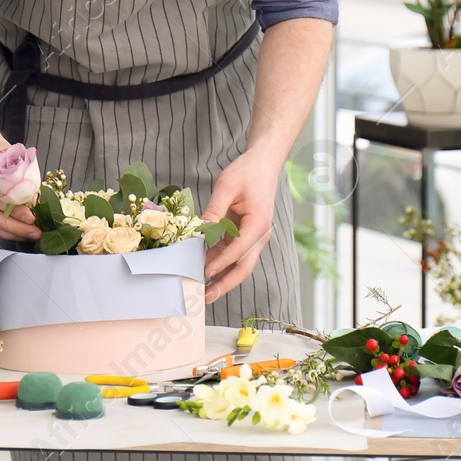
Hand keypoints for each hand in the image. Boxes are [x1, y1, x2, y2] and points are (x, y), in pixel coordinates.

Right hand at [0, 149, 41, 242]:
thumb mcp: (16, 162)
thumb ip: (24, 181)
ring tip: (30, 234)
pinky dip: (4, 232)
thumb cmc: (2, 159)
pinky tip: (18, 233)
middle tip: (34, 231)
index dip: (15, 210)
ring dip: (12, 233)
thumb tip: (33, 204)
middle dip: (16, 227)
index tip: (32, 217)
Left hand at [201, 150, 280, 303]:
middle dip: (225, 284)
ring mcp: (254, 236)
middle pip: (244, 267)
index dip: (221, 263)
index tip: (204, 272)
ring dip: (221, 276)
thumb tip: (198, 233)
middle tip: (205, 297)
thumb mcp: (226, 187)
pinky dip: (219, 261)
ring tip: (201, 288)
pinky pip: (233, 252)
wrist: (262, 163)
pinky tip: (202, 267)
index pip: (239, 250)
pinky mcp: (246, 234)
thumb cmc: (246, 172)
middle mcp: (259, 235)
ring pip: (239, 263)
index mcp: (259, 224)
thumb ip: (213, 211)